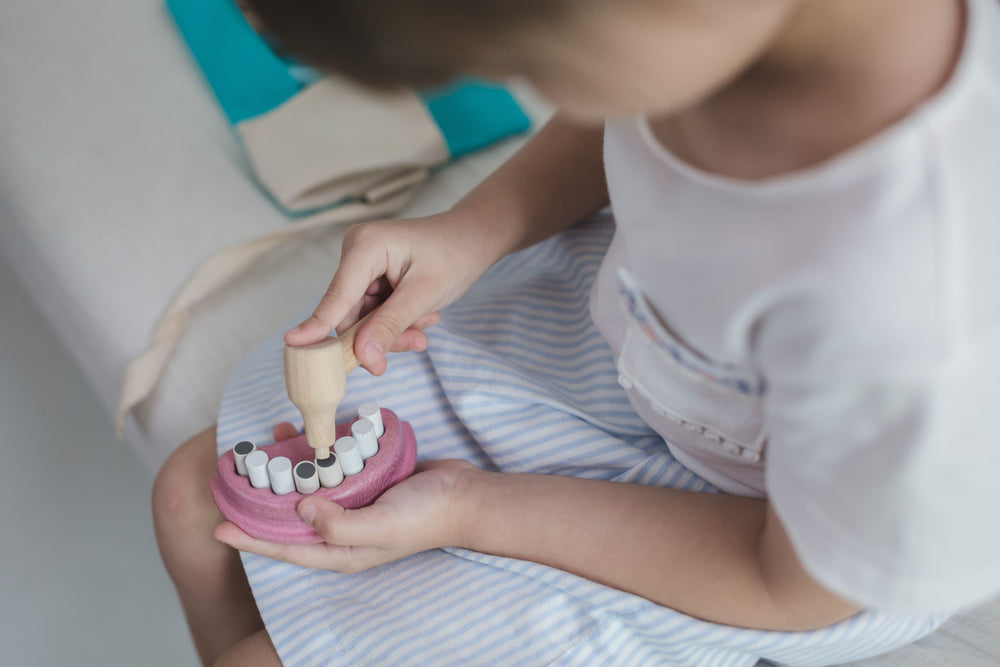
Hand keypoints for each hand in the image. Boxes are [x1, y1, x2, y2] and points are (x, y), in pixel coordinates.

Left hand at [214, 423, 480, 571]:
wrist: (464, 495)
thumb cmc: (425, 517)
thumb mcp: (380, 527)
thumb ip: (339, 524)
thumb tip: (299, 509)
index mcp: (341, 551)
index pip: (286, 549)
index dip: (251, 539)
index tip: (219, 526)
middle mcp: (341, 530)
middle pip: (290, 520)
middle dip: (261, 501)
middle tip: (236, 478)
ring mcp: (353, 505)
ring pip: (307, 490)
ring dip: (287, 469)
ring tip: (268, 444)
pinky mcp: (365, 482)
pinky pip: (330, 469)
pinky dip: (315, 454)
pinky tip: (305, 435)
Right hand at [284, 211, 503, 374]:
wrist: (475, 238)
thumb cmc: (456, 254)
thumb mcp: (425, 295)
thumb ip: (391, 325)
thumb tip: (362, 357)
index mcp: (366, 245)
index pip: (338, 296)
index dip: (318, 325)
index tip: (294, 345)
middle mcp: (356, 253)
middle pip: (349, 314)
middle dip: (381, 335)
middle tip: (417, 342)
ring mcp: (362, 266)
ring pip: (363, 320)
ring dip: (394, 331)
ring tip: (426, 324)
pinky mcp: (371, 278)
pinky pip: (374, 315)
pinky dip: (396, 323)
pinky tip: (422, 316)